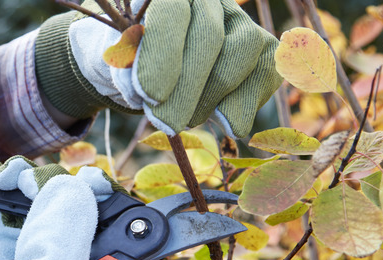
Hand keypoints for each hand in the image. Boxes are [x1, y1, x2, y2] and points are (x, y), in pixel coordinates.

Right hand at [0, 143, 116, 259]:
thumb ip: (69, 232)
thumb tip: (72, 183)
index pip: (104, 228)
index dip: (99, 197)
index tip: (87, 177)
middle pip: (64, 206)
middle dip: (48, 181)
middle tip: (25, 181)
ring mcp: (23, 256)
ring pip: (29, 200)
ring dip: (14, 176)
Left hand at [35, 0, 281, 136]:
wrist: (150, 66)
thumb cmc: (131, 59)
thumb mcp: (116, 60)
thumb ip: (127, 69)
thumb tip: (145, 93)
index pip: (171, 11)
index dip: (161, 53)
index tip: (149, 95)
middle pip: (209, 36)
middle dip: (186, 88)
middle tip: (166, 124)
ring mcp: (239, 20)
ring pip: (243, 51)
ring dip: (214, 96)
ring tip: (187, 120)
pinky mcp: (262, 46)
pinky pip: (266, 70)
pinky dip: (246, 102)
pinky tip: (225, 123)